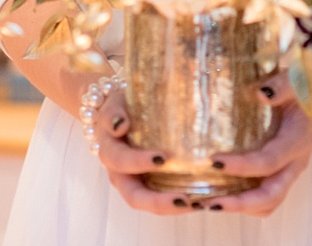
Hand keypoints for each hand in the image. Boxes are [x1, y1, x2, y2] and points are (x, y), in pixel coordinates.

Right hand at [88, 85, 211, 215]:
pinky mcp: (150, 185)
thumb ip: (112, 113)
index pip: (120, 161)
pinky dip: (180, 203)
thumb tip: (119, 125)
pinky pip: (163, 197)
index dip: (138, 161)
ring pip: (150, 203)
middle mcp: (120, 174)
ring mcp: (135, 182)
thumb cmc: (119, 107)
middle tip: (184, 200)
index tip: (162, 158)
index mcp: (110, 152)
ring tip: (199, 205)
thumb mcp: (114, 104)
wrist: (118, 115)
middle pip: (135, 196)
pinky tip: (202, 201)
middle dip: (158, 202)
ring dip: (173, 207)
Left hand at [205, 72, 311, 216]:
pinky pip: (265, 197)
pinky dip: (244, 201)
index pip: (269, 162)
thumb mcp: (295, 80)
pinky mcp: (281, 172)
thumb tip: (261, 94)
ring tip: (209, 202)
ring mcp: (288, 171)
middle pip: (270, 196)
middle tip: (208, 202)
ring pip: (268, 202)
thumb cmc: (307, 87)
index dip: (242, 166)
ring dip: (240, 207)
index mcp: (296, 141)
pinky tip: (221, 193)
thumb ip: (281, 86)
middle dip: (240, 203)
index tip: (214, 160)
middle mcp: (294, 163)